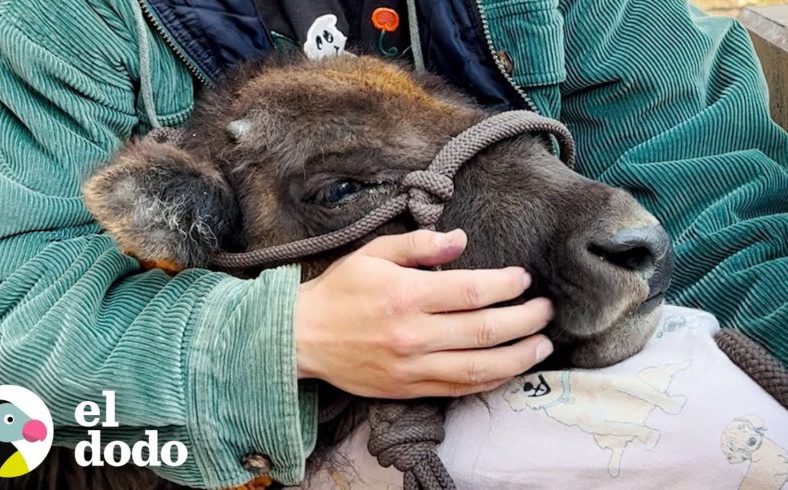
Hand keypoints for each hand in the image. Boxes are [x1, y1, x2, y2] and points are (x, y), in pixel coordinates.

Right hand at [294, 229, 553, 398]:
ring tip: (542, 345)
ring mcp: (412, 367)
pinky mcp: (408, 389)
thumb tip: (461, 240)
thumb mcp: (373, 253)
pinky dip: (491, 381)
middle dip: (526, 320)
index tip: (523, 279)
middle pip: (485, 330)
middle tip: (546, 311)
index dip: (506, 285)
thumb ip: (419, 243)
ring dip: (519, 357)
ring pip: (479, 368)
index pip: (472, 291)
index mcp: (406, 295)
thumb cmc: (339, 291)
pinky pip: (459, 389)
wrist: (302, 337)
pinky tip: (509, 369)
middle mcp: (413, 334)